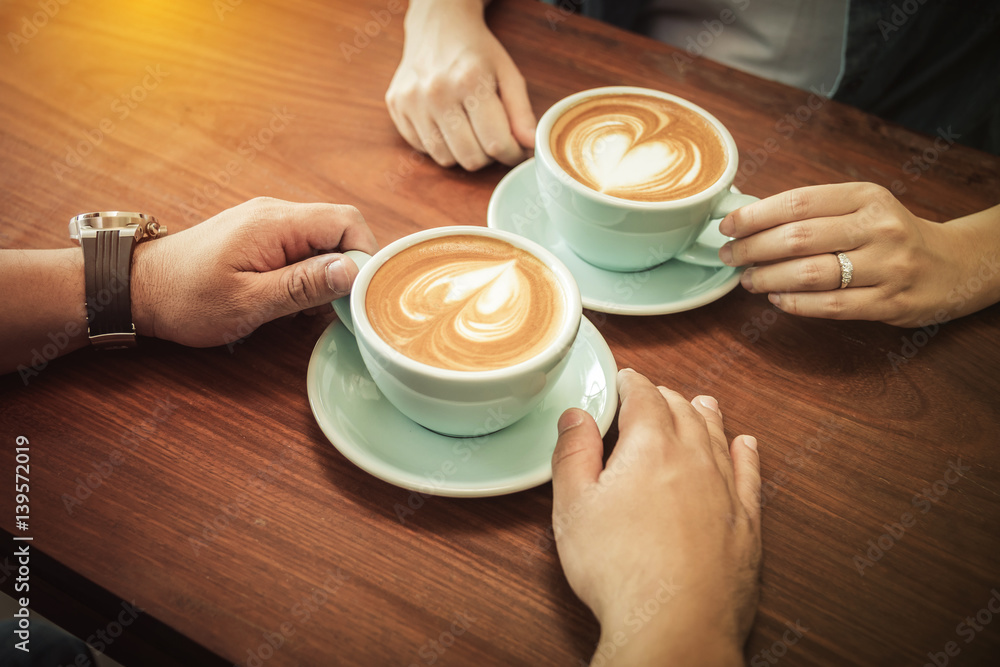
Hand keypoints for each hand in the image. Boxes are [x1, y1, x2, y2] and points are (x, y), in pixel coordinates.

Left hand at [131, 197, 377, 346]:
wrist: (136, 288)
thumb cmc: (186, 299)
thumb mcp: (248, 301)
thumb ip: (303, 285)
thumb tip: (352, 270)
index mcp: (275, 223)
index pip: (347, 222)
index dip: (363, 256)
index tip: (357, 294)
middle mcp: (275, 213)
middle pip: (338, 229)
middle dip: (345, 268)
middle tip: (332, 307)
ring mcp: (267, 222)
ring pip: (322, 240)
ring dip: (324, 275)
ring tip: (302, 308)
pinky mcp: (259, 235)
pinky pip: (301, 247)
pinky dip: (305, 274)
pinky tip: (286, 300)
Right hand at [384, 0, 534, 169]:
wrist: (437, 25)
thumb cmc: (476, 51)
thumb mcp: (507, 73)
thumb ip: (521, 111)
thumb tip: (530, 145)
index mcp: (470, 81)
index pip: (496, 142)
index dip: (511, 154)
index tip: (515, 150)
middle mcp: (436, 92)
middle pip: (470, 157)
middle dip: (487, 156)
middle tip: (491, 139)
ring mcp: (412, 101)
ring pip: (445, 159)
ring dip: (463, 153)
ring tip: (469, 130)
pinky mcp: (396, 107)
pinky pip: (423, 148)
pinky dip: (440, 144)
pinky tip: (446, 123)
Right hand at [552, 369, 760, 664]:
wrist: (675, 624)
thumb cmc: (620, 569)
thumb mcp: (574, 506)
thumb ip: (573, 453)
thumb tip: (576, 415)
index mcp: (651, 446)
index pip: (644, 396)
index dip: (631, 382)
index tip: (624, 379)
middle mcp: (695, 458)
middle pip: (683, 410)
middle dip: (665, 396)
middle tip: (651, 395)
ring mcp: (725, 489)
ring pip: (718, 436)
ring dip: (705, 415)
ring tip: (700, 403)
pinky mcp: (746, 522)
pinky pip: (749, 474)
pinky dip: (745, 453)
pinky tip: (745, 445)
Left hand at [719, 183, 999, 326]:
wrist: (952, 265)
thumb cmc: (891, 234)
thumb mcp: (862, 208)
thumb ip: (816, 211)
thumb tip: (750, 219)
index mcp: (866, 197)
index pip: (798, 202)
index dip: (755, 215)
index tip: (728, 226)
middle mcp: (878, 228)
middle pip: (798, 238)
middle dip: (752, 249)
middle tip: (729, 256)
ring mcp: (886, 267)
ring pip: (809, 273)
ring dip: (768, 278)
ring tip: (748, 279)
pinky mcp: (888, 302)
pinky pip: (829, 306)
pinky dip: (794, 303)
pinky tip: (776, 299)